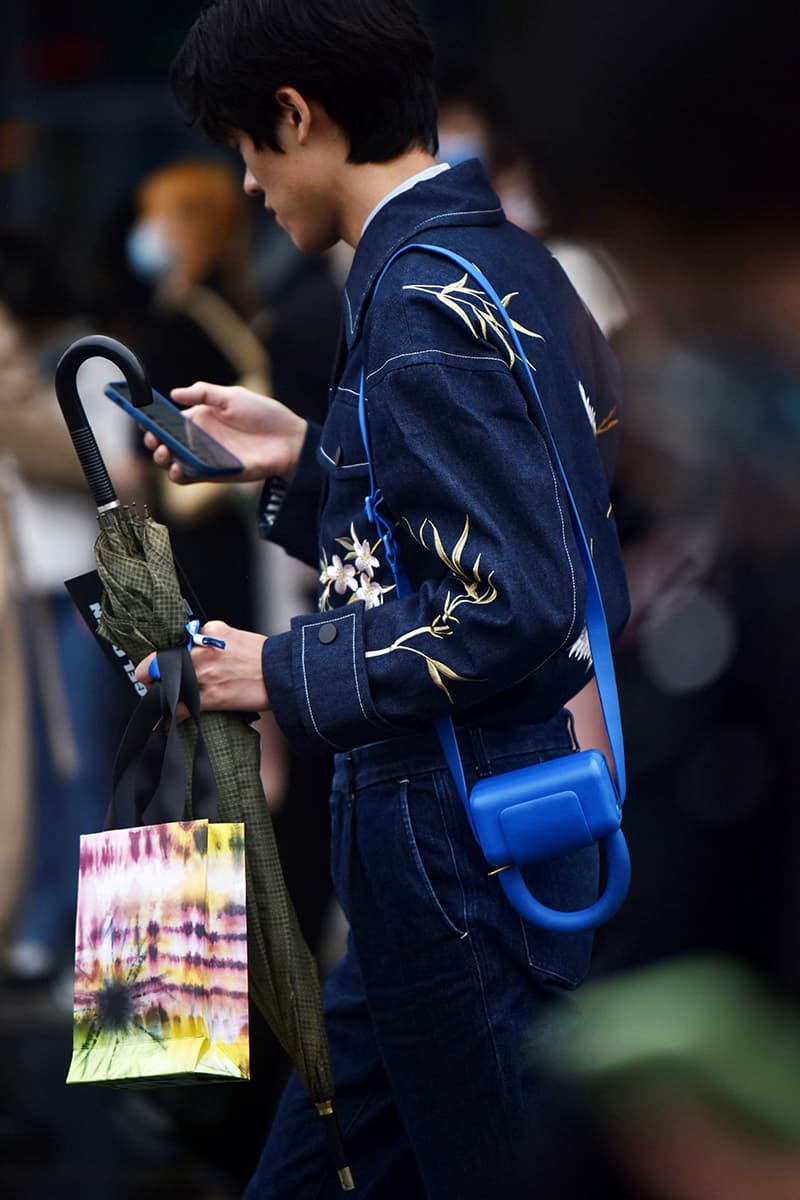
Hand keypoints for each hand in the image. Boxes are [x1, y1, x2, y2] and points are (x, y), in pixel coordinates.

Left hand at [135, 621, 269, 712]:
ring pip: (167, 686)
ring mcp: (204, 673)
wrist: (281, 673)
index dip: (163, 658)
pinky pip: (179, 708)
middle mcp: (202, 651)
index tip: (159, 666)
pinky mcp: (209, 696)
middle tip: (153, 684)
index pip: (174, 644)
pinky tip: (167, 720)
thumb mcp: (234, 636)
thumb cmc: (263, 657)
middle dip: (155, 676)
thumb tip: (197, 646)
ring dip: (161, 696)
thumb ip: (211, 638)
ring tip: (160, 702)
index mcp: (208, 632)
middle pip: (163, 664)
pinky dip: (170, 716)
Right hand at [143, 382, 306, 483]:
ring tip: (164, 452)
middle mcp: (199, 439)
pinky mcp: (214, 474)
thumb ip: (204, 394)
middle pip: (166, 443)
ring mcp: (205, 458)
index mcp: (200, 418)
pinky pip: (190, 477)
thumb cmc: (264, 415)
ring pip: (173, 462)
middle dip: (154, 441)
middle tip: (154, 438)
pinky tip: (178, 468)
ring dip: (162, 459)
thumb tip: (175, 393)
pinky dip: (179, 475)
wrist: (289, 440)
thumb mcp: (233, 396)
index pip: (168, 420)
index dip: (153, 420)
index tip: (144, 419)